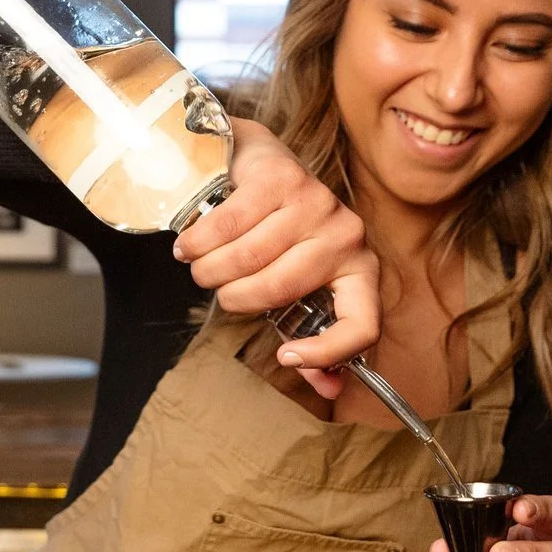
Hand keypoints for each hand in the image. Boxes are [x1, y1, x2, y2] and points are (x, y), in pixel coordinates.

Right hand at [173, 117, 378, 398]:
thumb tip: (328, 389)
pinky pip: (226, 226)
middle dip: (234, 298)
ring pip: (247, 258)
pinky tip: (189, 246)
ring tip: (201, 268)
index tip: (285, 356)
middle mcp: (346, 234)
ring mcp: (315, 203)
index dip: (326, 353)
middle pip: (279, 289)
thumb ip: (313, 336)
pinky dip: (198, 243)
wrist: (262, 162)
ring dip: (210, 271)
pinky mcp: (280, 179)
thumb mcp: (300, 287)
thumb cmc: (281, 235)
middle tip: (218, 291)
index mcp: (360, 268)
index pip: (362, 324)